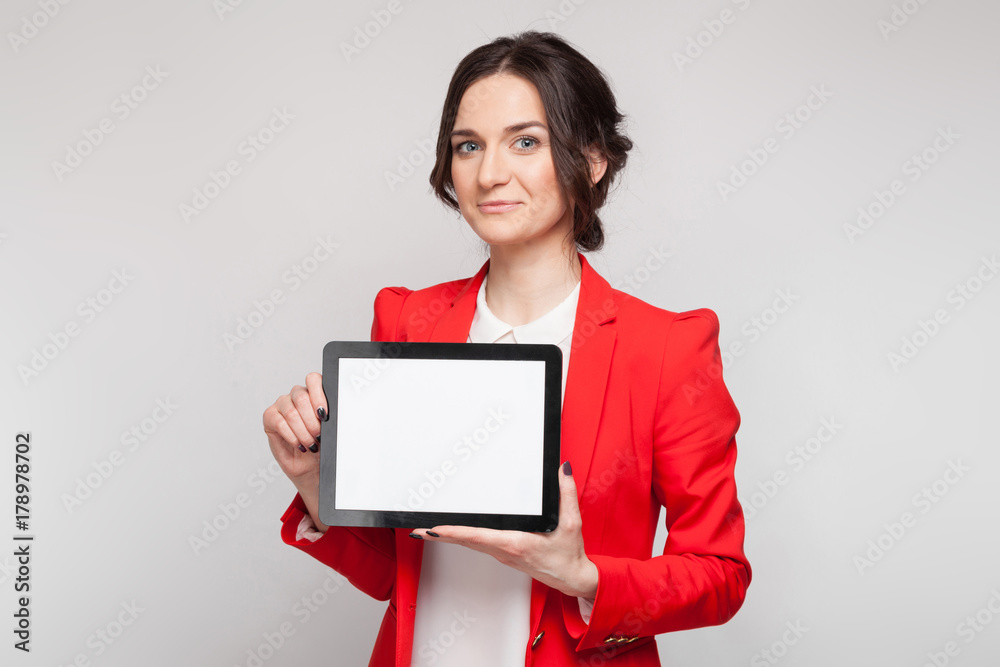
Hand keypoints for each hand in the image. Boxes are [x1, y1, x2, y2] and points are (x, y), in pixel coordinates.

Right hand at [263, 372, 328, 528]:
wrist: (311, 466)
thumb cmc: (322, 446)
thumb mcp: (331, 430)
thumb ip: (330, 416)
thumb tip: (333, 412)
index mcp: (313, 392)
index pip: (313, 379)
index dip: (319, 396)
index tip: (324, 415)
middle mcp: (297, 395)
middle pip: (302, 397)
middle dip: (312, 421)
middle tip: (318, 435)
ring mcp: (282, 404)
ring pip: (291, 411)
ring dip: (302, 431)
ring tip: (310, 443)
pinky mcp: (270, 416)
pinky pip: (279, 421)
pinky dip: (291, 435)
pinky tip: (299, 444)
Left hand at [410, 461, 598, 599]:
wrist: (572, 579)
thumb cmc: (569, 556)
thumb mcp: (573, 523)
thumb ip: (566, 494)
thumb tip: (562, 470)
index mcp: (517, 543)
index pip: (478, 536)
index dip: (454, 533)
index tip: (435, 529)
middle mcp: (505, 551)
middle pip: (466, 541)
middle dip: (441, 535)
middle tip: (419, 528)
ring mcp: (502, 554)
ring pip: (469, 544)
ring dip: (448, 537)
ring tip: (428, 529)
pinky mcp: (503, 554)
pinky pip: (477, 545)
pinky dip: (461, 538)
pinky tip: (452, 533)